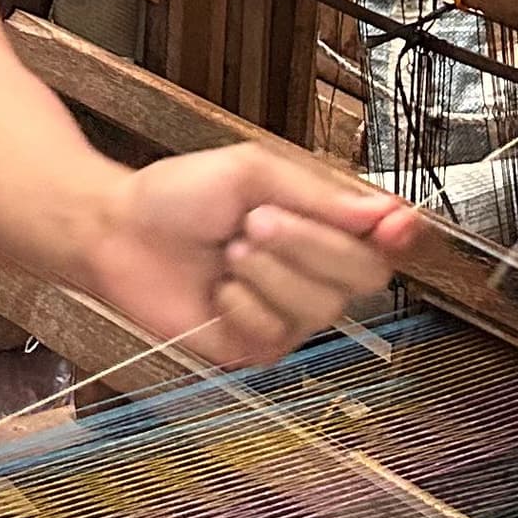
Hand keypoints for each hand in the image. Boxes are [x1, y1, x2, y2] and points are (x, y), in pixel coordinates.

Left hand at [78, 147, 422, 366]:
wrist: (119, 231)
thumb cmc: (178, 195)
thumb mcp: (250, 171)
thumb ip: (318, 195)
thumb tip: (385, 210)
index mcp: (320, 223)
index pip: (386, 239)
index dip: (399, 234)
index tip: (393, 225)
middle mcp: (315, 271)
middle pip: (365, 274)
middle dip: (308, 244)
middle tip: (256, 221)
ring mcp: (289, 313)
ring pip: (321, 308)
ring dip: (267, 272)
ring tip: (228, 251)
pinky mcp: (258, 346)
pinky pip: (278, 335)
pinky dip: (242, 305)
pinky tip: (217, 290)